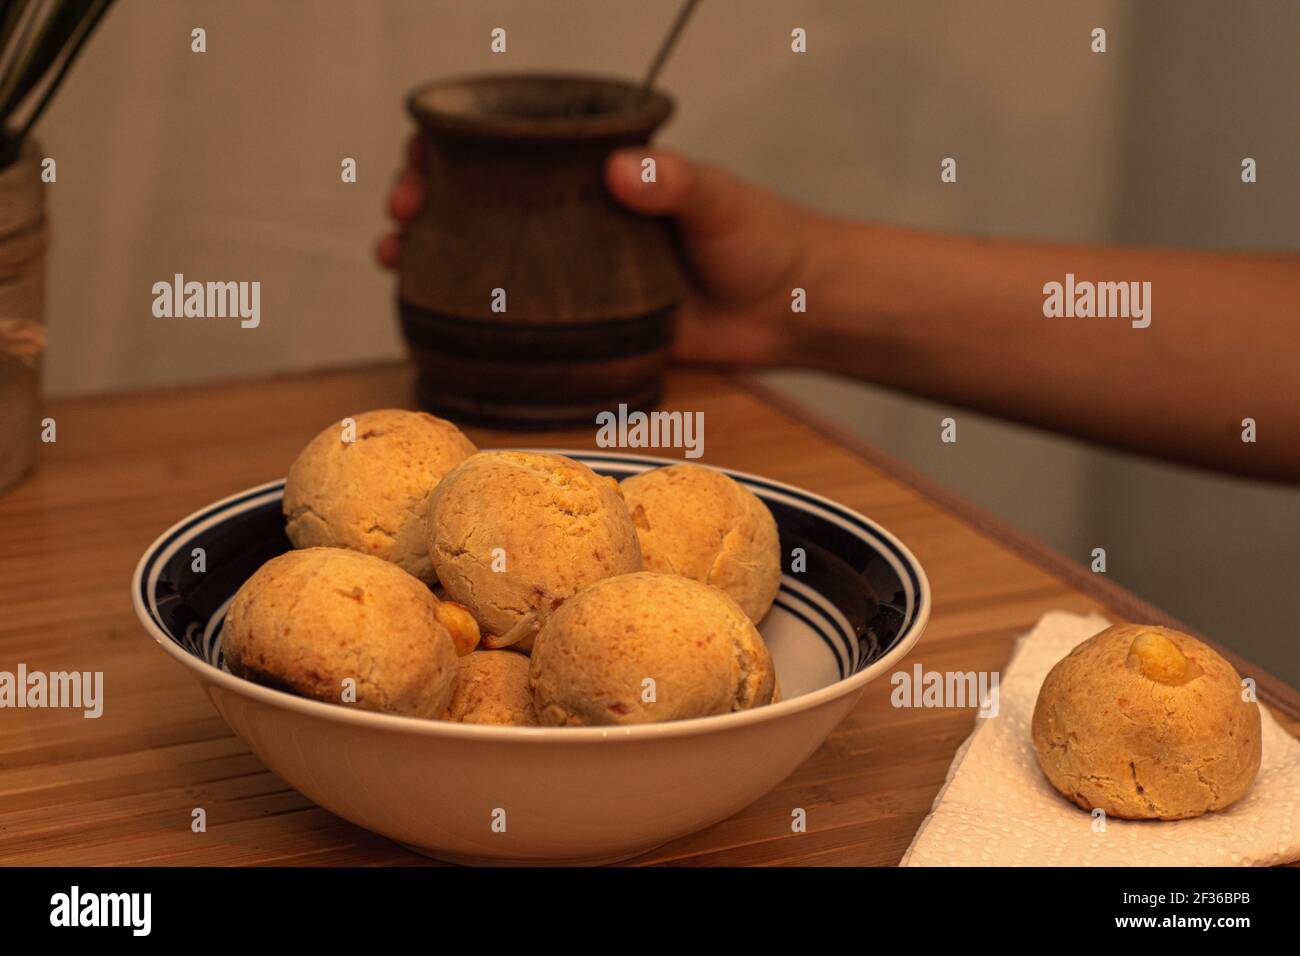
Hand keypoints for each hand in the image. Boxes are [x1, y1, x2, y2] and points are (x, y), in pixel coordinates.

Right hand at [377, 140, 825, 366]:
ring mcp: (574, 274)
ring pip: (486, 258)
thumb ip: (677, 181)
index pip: (512, 145)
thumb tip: (623, 170)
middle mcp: (574, 218)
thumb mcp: (720, 197)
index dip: (456, 143)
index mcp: (597, 173)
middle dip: (425, 196)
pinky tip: (437, 319)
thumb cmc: (763, 237)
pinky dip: (475, 318)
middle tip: (403, 208)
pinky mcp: (585, 328)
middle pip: (479, 199)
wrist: (791, 311)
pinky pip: (520, 322)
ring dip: (432, 256)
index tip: (422, 152)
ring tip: (396, 256)